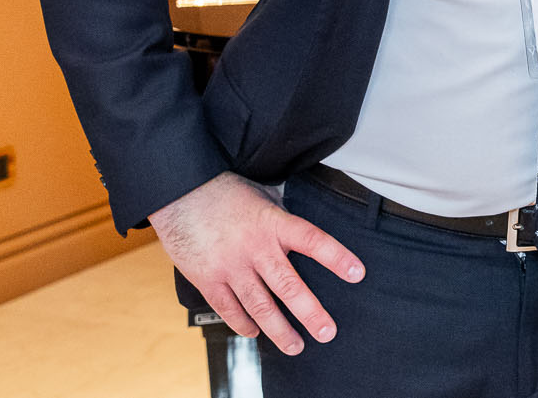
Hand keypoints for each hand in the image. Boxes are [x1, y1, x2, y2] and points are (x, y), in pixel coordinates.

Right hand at [149, 171, 364, 354]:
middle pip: (289, 286)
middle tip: (327, 332)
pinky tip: (255, 333)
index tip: (357, 274)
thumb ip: (282, 220)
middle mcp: (255, 247)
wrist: (180, 192)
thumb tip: (301, 238)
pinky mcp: (208, 279)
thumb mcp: (262, 197)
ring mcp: (231, 266)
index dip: (337, 258)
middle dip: (311, 313)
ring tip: (296, 346)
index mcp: (274, 223)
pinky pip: (229, 309)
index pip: (313, 241)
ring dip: (279, 330)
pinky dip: (244, 324)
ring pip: (260, 306)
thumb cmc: (225, 192)